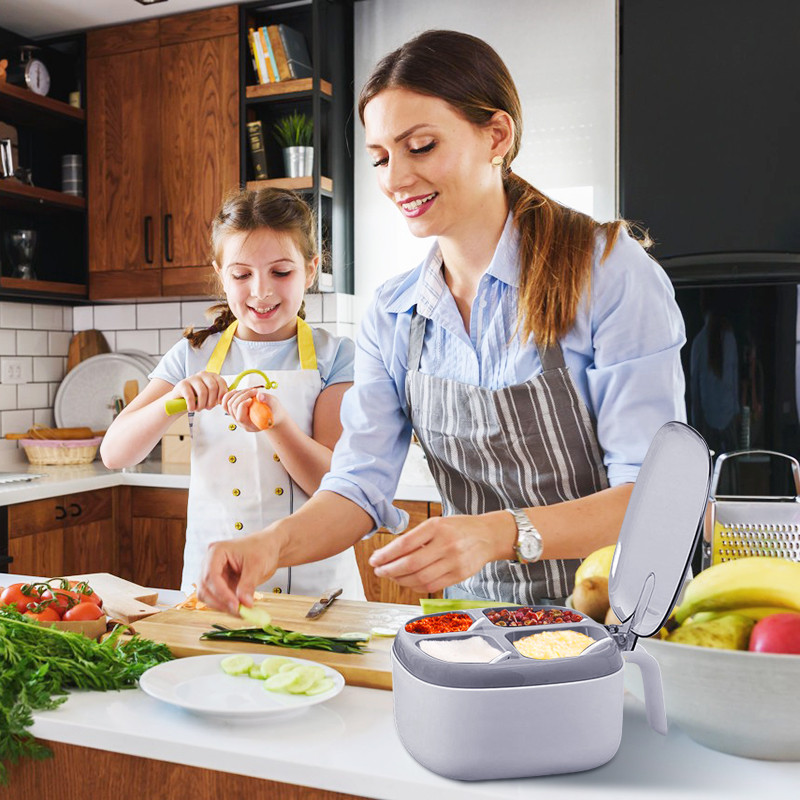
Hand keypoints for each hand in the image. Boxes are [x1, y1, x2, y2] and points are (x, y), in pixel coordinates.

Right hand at [170, 371, 228, 412]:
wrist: (180, 400)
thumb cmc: (197, 398)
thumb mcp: (211, 396)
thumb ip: (220, 395)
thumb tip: (228, 398)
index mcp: (212, 376)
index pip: (221, 382)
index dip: (222, 394)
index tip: (219, 403)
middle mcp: (202, 374)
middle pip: (213, 387)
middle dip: (212, 401)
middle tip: (208, 408)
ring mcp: (192, 378)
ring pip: (202, 392)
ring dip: (202, 404)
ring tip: (199, 409)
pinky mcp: (182, 384)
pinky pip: (190, 396)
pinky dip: (192, 406)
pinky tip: (191, 409)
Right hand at [197, 531, 279, 614]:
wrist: (270, 548)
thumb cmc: (263, 548)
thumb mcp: (257, 565)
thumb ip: (248, 585)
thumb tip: (244, 604)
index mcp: (216, 552)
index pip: (211, 576)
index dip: (221, 593)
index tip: (235, 605)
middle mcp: (210, 563)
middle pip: (205, 588)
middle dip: (220, 602)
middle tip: (238, 612)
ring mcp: (214, 574)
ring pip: (208, 596)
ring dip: (222, 606)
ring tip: (241, 611)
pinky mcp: (221, 584)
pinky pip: (218, 598)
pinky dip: (227, 605)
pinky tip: (240, 609)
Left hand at [221, 388, 284, 431]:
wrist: (273, 413)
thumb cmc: (274, 411)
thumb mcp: (275, 406)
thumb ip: (268, 401)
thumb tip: (259, 396)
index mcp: (251, 425)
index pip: (240, 417)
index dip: (244, 405)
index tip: (253, 397)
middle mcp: (242, 422)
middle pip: (233, 408)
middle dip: (242, 396)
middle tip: (254, 391)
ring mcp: (237, 417)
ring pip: (228, 405)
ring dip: (238, 394)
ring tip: (249, 390)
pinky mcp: (235, 410)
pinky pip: (225, 404)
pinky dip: (229, 395)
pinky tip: (237, 391)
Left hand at [368, 511, 515, 593]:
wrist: (488, 535)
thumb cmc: (459, 528)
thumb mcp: (437, 523)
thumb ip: (416, 537)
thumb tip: (389, 554)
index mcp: (437, 526)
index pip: (405, 543)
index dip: (386, 554)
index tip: (374, 559)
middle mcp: (446, 544)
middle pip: (410, 564)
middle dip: (389, 570)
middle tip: (379, 570)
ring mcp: (454, 561)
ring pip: (419, 578)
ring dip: (400, 580)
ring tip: (392, 576)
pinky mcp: (459, 575)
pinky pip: (431, 586)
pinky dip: (415, 586)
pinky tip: (408, 582)